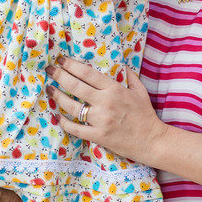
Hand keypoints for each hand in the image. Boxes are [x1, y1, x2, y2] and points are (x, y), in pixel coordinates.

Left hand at [46, 61, 166, 165]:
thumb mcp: (140, 91)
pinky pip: (75, 128)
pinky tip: (57, 115)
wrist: (152, 141)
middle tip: (49, 69)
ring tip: (49, 89)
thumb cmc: (145, 115)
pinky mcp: (97, 136)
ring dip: (57, 96)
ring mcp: (100, 120)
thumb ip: (130, 76)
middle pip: (75, 86)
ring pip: (71, 106)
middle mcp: (105, 102)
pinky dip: (64, 122)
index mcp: (114, 89)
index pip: (87, 74)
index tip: (61, 60)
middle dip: (59, 75)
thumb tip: (121, 64)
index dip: (71, 65)